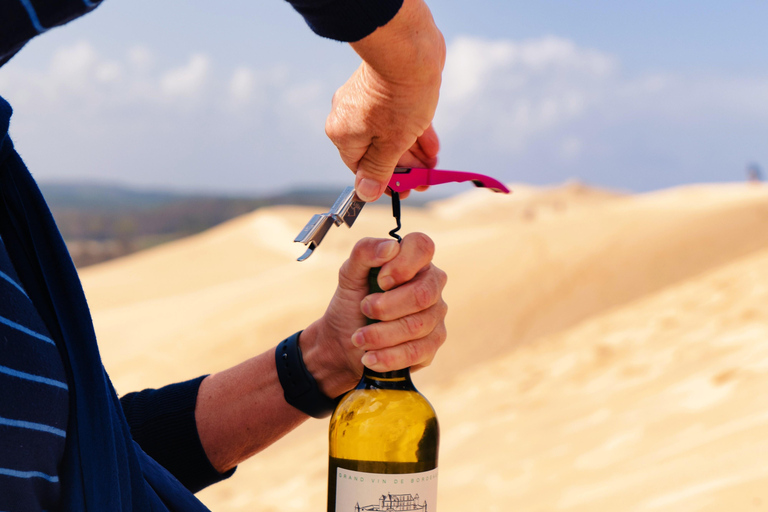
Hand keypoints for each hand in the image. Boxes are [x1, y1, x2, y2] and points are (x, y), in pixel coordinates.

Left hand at [300, 233, 447, 397]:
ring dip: (381, 334)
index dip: (402, 264)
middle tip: (363, 309)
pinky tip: (370, 357)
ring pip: (418, 326)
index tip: (381, 281)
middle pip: (423, 293)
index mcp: (413, 261)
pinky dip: (388, 356)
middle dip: (386, 306)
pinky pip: (417, 352)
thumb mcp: (348, 275)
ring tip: (359, 338)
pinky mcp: (432, 345)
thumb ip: (364, 252)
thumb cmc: (351, 305)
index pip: (423, 247)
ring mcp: (435, 316)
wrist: (343, 344)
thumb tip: (390, 247)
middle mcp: (431, 285)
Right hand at [325, 0, 445, 201]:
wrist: (410, 48)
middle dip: (404, 168)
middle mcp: (349, 118)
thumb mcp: (391, 144)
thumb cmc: (398, 97)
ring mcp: (367, 102)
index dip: (385, 182)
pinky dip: (413, 132)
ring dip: (413, 153)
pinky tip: (432, 145)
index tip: (405, 190)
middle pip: (377, 153)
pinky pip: (397, 119)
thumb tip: (365, 193)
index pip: (361, 169)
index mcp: (343, 134)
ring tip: (433, 165)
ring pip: (390, 136)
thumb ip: (379, 170)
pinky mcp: (385, 90)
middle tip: (425, 180)